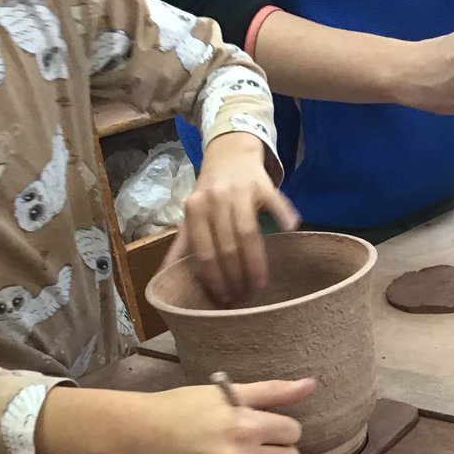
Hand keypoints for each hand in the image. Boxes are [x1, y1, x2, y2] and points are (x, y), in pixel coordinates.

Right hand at [36, 380, 314, 453]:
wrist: (139, 435)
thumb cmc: (183, 407)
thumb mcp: (227, 392)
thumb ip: (273, 391)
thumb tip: (310, 384)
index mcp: (244, 426)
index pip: (293, 433)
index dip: (283, 426)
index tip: (266, 422)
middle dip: (281, 450)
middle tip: (260, 440)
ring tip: (233, 450)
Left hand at [166, 132, 299, 305]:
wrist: (229, 153)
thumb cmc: (210, 191)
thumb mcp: (192, 214)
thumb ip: (182, 244)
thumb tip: (164, 277)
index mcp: (194, 208)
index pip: (205, 253)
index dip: (214, 280)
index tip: (224, 299)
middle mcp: (215, 198)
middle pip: (227, 247)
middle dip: (236, 278)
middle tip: (244, 297)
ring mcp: (240, 190)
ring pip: (248, 233)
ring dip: (256, 264)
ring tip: (260, 285)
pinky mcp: (263, 183)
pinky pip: (275, 204)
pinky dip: (283, 217)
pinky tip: (288, 232)